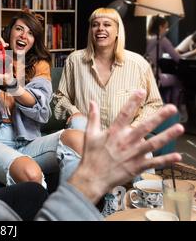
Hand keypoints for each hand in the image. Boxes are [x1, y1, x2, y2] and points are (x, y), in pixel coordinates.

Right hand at [68, 90, 183, 203]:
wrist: (92, 178)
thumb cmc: (90, 156)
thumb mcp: (89, 134)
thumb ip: (93, 117)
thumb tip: (92, 101)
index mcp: (114, 132)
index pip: (124, 113)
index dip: (133, 102)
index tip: (141, 91)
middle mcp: (125, 142)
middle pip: (145, 127)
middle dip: (159, 117)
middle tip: (171, 108)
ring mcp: (133, 154)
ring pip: (153, 144)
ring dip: (167, 136)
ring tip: (179, 128)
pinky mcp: (136, 167)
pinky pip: (154, 163)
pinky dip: (166, 160)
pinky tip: (177, 156)